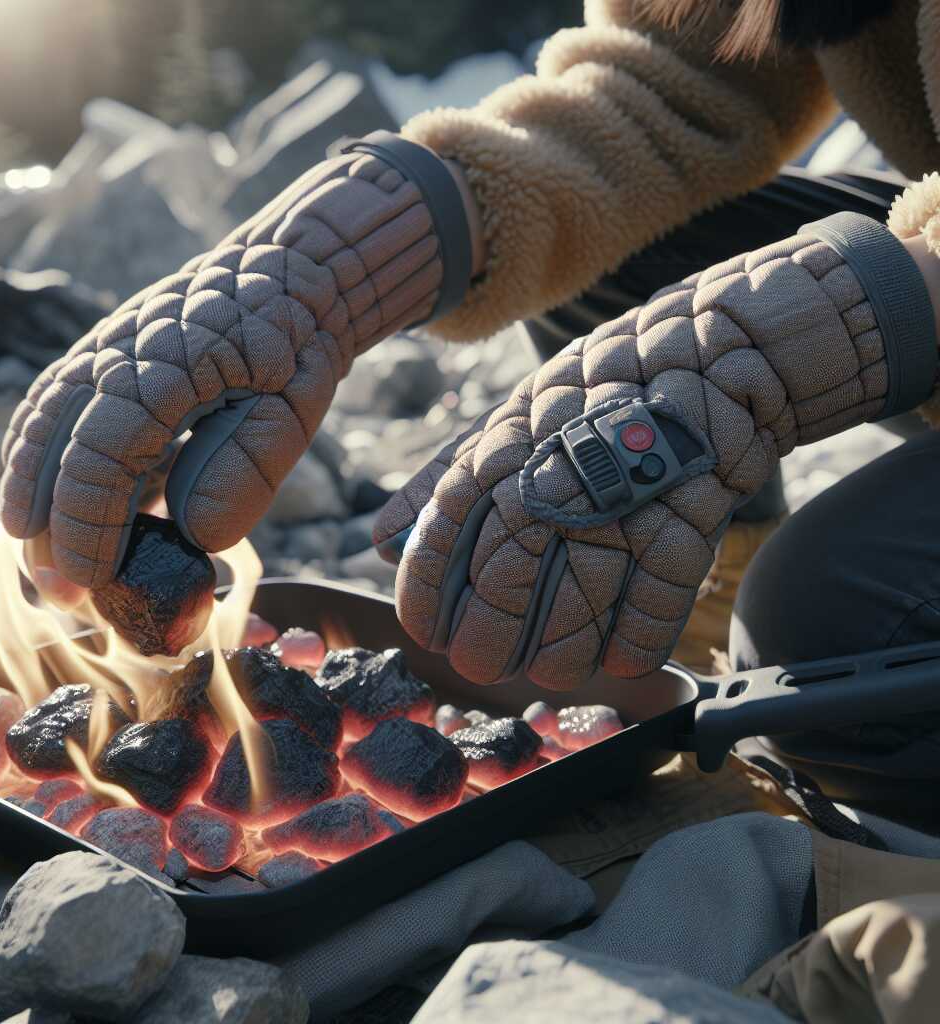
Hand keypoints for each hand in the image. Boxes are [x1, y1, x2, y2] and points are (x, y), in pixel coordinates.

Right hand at [0, 134, 470, 588]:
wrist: (293, 268)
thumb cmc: (298, 345)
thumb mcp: (293, 407)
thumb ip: (246, 468)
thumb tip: (197, 535)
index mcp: (168, 365)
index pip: (101, 455)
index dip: (87, 523)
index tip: (89, 579)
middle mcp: (120, 350)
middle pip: (54, 441)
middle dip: (49, 520)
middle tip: (57, 586)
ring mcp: (108, 344)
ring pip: (45, 420)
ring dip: (32, 488)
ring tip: (35, 552)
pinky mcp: (109, 349)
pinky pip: (57, 401)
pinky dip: (42, 450)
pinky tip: (49, 495)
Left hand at [376, 224, 924, 686]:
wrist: (703, 357)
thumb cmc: (587, 398)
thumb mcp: (503, 420)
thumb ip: (442, 482)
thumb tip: (378, 539)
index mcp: (500, 452)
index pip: (442, 537)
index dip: (427, 596)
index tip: (426, 632)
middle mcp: (552, 481)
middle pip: (503, 583)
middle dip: (486, 638)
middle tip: (481, 665)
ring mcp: (620, 505)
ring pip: (575, 609)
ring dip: (556, 654)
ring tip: (544, 670)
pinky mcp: (684, 526)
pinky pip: (652, 609)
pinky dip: (630, 646)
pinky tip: (616, 662)